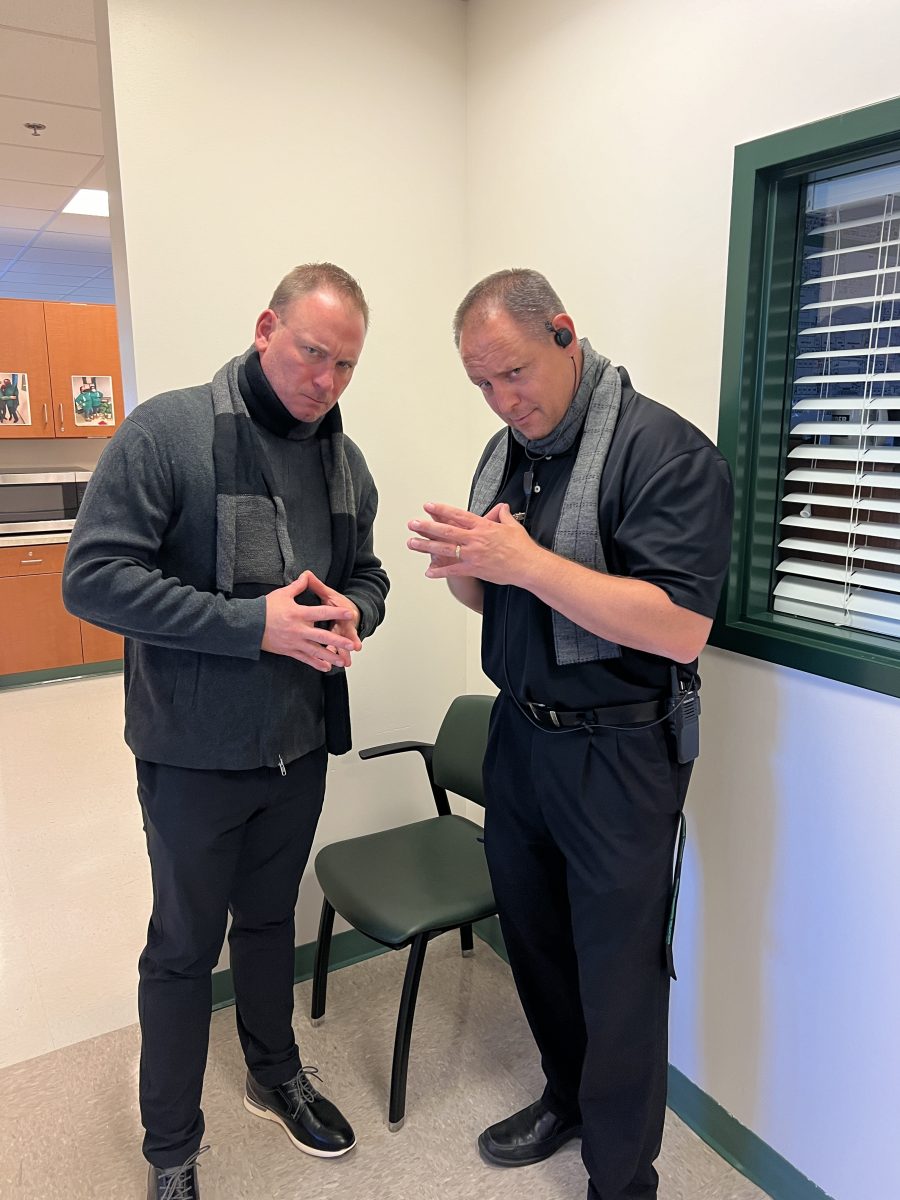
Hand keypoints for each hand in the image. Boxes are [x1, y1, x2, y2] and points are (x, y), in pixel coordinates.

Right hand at [261, 571, 360, 671]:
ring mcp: (294, 642)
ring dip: (330, 656)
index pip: (321, 613)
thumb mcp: (282, 594)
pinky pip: (305, 659)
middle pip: (322, 637)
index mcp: (298, 614)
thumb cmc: (264, 608)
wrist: (248, 625)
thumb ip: (298, 586)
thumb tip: (307, 575)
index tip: (350, 614)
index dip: (337, 613)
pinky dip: (316, 663)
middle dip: (338, 641)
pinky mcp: (289, 651)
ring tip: (342, 661)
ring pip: (316, 651)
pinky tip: (326, 667)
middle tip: (351, 645)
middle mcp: (298, 630)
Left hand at [407, 501, 539, 585]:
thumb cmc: (522, 547)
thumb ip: (503, 516)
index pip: (457, 515)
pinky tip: (428, 572)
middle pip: (446, 531)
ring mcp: (472, 555)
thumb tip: (502, 508)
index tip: (429, 507)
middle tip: (413, 524)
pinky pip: (453, 570)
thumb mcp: (512, 526)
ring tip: (412, 543)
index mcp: (482, 526)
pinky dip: (439, 571)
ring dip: (426, 546)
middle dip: (427, 527)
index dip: (441, 510)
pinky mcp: (474, 569)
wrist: (528, 565)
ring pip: (445, 549)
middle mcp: (475, 539)